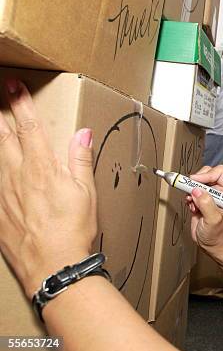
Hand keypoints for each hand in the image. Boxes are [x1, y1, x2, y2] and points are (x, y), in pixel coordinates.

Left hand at [0, 79, 96, 296]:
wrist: (51, 264)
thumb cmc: (72, 229)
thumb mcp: (86, 192)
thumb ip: (80, 159)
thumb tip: (82, 132)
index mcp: (43, 168)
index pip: (29, 127)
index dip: (21, 104)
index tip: (14, 86)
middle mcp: (18, 175)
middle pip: (5, 137)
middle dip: (2, 116)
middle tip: (1, 101)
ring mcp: (3, 192)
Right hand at [185, 166, 222, 252]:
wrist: (210, 244)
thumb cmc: (217, 235)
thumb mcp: (213, 220)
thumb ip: (206, 204)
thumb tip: (197, 190)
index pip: (219, 173)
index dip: (206, 175)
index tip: (195, 182)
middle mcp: (221, 191)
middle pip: (207, 173)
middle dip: (196, 181)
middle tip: (190, 190)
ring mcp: (210, 195)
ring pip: (198, 181)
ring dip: (191, 190)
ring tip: (192, 203)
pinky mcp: (200, 199)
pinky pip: (191, 190)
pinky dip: (189, 197)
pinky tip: (192, 207)